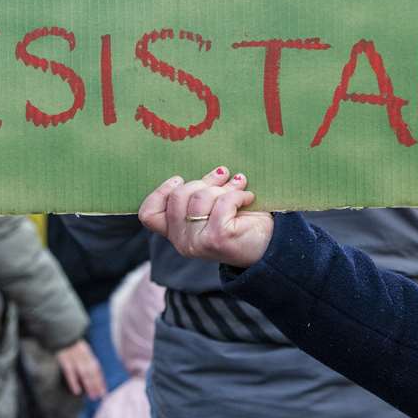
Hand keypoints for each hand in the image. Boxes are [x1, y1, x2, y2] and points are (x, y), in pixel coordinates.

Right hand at [56, 339, 105, 399]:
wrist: (60, 329)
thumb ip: (84, 358)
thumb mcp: (80, 348)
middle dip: (97, 385)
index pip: (97, 369)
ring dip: (89, 385)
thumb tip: (89, 371)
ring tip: (92, 396)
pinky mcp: (64, 359)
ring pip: (84, 373)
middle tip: (100, 397)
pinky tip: (77, 391)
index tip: (104, 391)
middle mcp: (83, 356)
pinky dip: (74, 382)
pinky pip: (70, 373)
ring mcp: (74, 357)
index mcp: (87, 353)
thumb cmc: (68, 341)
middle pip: (92, 372)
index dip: (101, 380)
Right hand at [138, 167, 273, 268]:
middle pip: (178, 196)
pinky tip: (247, 197)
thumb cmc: (240, 221)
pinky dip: (238, 194)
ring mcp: (198, 243)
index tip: (180, 180)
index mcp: (176, 233)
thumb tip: (217, 172)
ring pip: (200, 197)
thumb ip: (202, 194)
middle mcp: (182, 242)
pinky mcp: (217, 239)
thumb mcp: (214, 207)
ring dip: (223, 187)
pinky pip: (222, 203)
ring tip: (238, 185)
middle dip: (203, 181)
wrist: (269, 246)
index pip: (148, 215)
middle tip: (223, 177)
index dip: (160, 192)